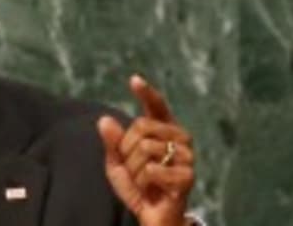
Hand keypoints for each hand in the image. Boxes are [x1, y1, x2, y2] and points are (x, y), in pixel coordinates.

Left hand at [97, 74, 194, 225]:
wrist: (154, 218)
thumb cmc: (139, 188)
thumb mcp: (119, 164)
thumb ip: (113, 143)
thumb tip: (104, 120)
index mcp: (165, 130)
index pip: (156, 106)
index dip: (146, 93)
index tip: (134, 80)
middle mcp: (180, 138)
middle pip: (141, 127)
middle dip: (127, 151)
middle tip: (134, 171)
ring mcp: (187, 156)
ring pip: (145, 149)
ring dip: (135, 170)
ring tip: (144, 183)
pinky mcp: (187, 175)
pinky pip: (152, 170)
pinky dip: (144, 182)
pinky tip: (153, 190)